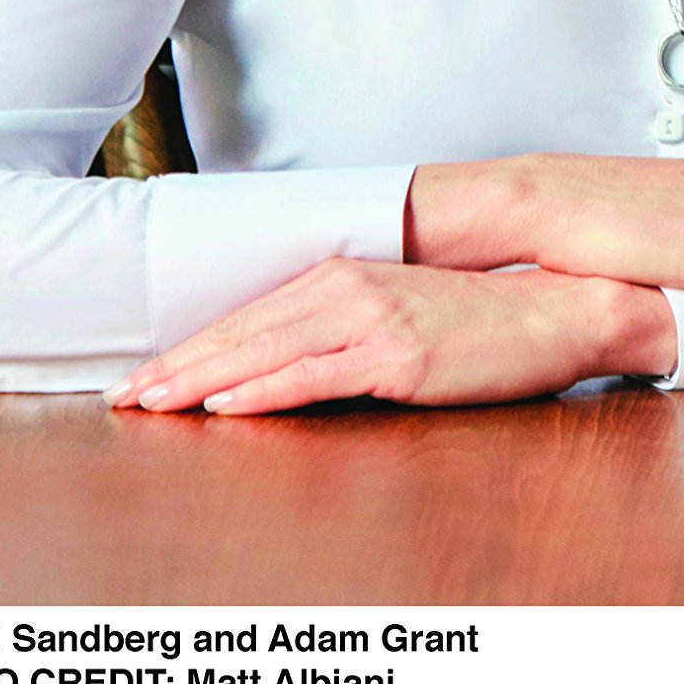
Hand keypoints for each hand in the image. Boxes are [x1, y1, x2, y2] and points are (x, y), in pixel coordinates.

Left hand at [104, 260, 673, 415]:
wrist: (559, 308)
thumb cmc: (485, 317)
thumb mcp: (404, 309)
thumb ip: (346, 324)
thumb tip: (291, 354)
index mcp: (349, 276)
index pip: (252, 313)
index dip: (194, 345)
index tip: (148, 373)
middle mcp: (352, 289)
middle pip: (244, 330)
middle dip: (178, 364)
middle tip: (124, 394)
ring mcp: (374, 321)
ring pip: (264, 351)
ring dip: (200, 379)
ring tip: (151, 402)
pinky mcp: (397, 356)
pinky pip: (312, 376)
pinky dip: (261, 390)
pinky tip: (224, 407)